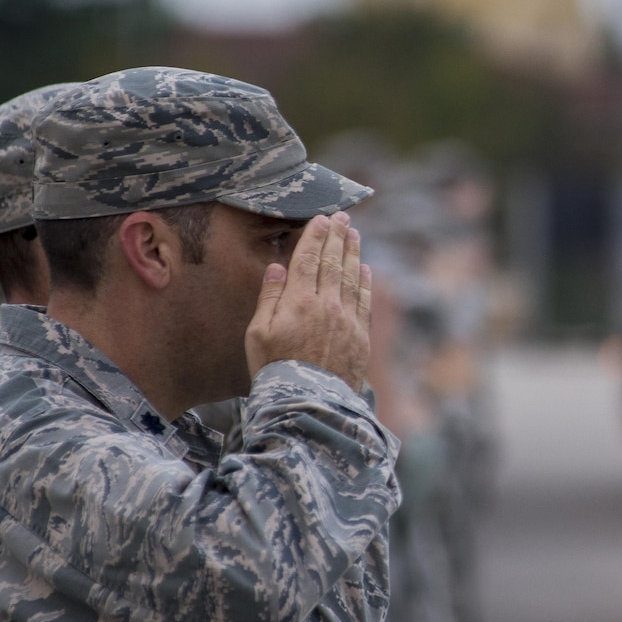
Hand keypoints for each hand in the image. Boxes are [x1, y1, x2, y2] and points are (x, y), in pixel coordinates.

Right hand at [245, 213, 373, 389]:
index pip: (308, 260)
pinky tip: (364, 269)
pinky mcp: (361, 336)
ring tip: (353, 234)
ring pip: (351, 278)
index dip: (315, 237)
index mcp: (298, 302)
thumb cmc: (274, 369)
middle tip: (341, 217)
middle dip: (337, 237)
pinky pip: (364, 301)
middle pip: (332, 263)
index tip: (320, 219)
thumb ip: (269, 298)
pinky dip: (364, 282)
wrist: (307, 403)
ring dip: (352, 253)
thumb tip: (277, 267)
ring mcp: (347, 320)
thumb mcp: (257, 334)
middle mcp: (326, 306)